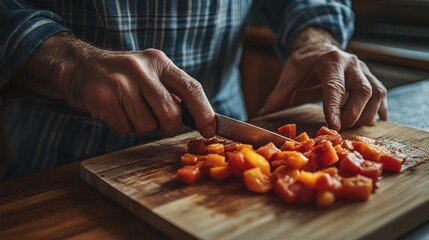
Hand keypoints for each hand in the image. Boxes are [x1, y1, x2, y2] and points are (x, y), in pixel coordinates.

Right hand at [12, 33, 215, 137]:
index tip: (210, 131)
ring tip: (128, 109)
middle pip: (170, 113)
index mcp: (160, 62)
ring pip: (146, 125)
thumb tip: (200, 119)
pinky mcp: (102, 98)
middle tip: (156, 120)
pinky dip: (122, 126)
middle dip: (167, 126)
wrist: (80, 67)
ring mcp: (121, 82)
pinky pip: (124, 128)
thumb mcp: (151, 74)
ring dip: (140, 125)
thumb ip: (172, 92)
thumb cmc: (124, 77)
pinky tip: (114, 111)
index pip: (191, 88)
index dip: (205, 113)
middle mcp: (142, 69)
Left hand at [258, 34, 386, 129]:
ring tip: (351, 127)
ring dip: (366, 115)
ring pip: (376, 93)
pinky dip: (378, 111)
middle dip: (354, 113)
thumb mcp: (290, 75)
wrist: (318, 47)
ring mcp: (364, 70)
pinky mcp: (370, 78)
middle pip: (363, 90)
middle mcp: (351, 64)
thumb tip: (262, 113)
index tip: (334, 126)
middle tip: (341, 129)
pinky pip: (382, 95)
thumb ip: (279, 95)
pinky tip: (371, 123)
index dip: (335, 107)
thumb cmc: (304, 63)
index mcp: (330, 62)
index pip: (335, 86)